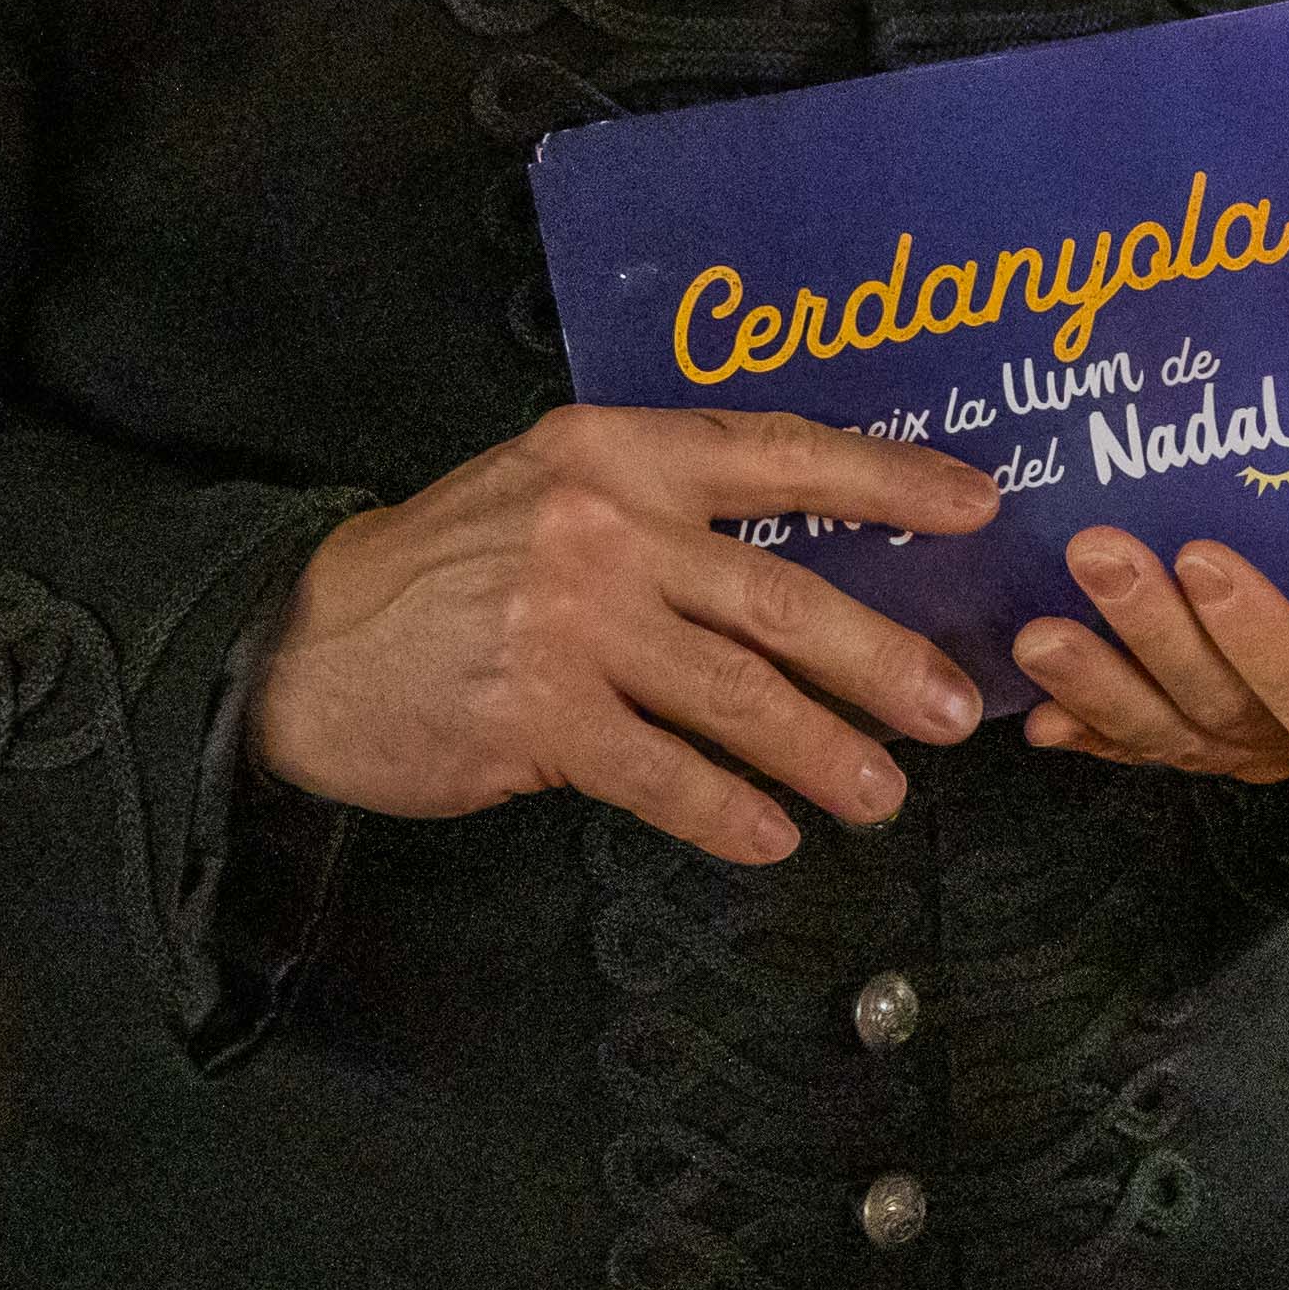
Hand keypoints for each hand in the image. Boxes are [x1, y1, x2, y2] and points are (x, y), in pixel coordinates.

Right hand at [253, 405, 999, 869]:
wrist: (311, 641)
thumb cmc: (457, 563)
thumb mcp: (556, 487)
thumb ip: (670, 503)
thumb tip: (818, 550)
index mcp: (622, 453)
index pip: (782, 456)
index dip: (888, 480)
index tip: (977, 505)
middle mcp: (605, 528)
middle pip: (781, 598)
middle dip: (882, 660)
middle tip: (953, 710)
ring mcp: (570, 625)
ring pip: (735, 697)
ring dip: (821, 752)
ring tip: (881, 795)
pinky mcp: (538, 718)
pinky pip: (660, 774)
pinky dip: (725, 810)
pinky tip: (773, 837)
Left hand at [1018, 387, 1288, 783]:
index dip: (1258, 635)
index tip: (1199, 556)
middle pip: (1231, 709)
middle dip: (1157, 639)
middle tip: (1096, 554)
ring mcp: (1256, 751)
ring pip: (1174, 737)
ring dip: (1102, 689)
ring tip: (1038, 633)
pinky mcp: (1203, 749)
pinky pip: (1141, 752)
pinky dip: (1090, 732)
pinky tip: (1037, 710)